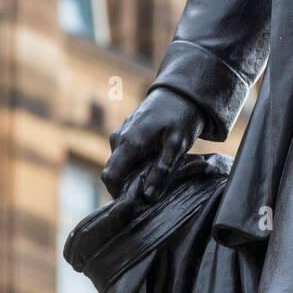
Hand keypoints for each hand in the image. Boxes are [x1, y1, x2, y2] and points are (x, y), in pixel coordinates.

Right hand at [101, 88, 206, 202]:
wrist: (182, 90)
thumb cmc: (181, 115)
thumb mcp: (177, 144)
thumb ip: (162, 170)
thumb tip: (148, 197)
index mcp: (128, 142)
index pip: (110, 177)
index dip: (119, 194)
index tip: (138, 202)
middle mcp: (119, 138)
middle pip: (116, 172)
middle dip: (131, 185)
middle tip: (156, 186)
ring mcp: (121, 134)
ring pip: (123, 164)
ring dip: (137, 172)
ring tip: (162, 169)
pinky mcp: (127, 132)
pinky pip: (127, 155)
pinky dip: (139, 162)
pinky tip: (158, 159)